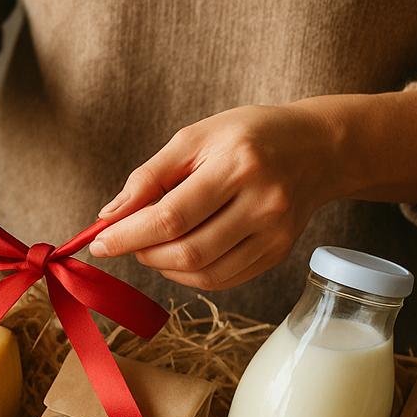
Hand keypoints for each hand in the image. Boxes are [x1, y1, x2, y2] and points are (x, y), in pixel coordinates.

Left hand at [88, 92, 416, 289]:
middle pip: (188, 251)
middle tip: (125, 242)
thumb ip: (150, 176)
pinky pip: (222, 279)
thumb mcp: (196, 137)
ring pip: (204, 273)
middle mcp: (262, 203)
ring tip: (151, 246)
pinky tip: (177, 256)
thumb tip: (109, 215)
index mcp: (238, 164)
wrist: (317, 148)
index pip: (171, 216)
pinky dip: (189, 274)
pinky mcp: (277, 253)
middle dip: (143, 253)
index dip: (128, 235)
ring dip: (163, 267)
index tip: (98, 242)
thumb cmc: (248, 137)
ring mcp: (274, 234)